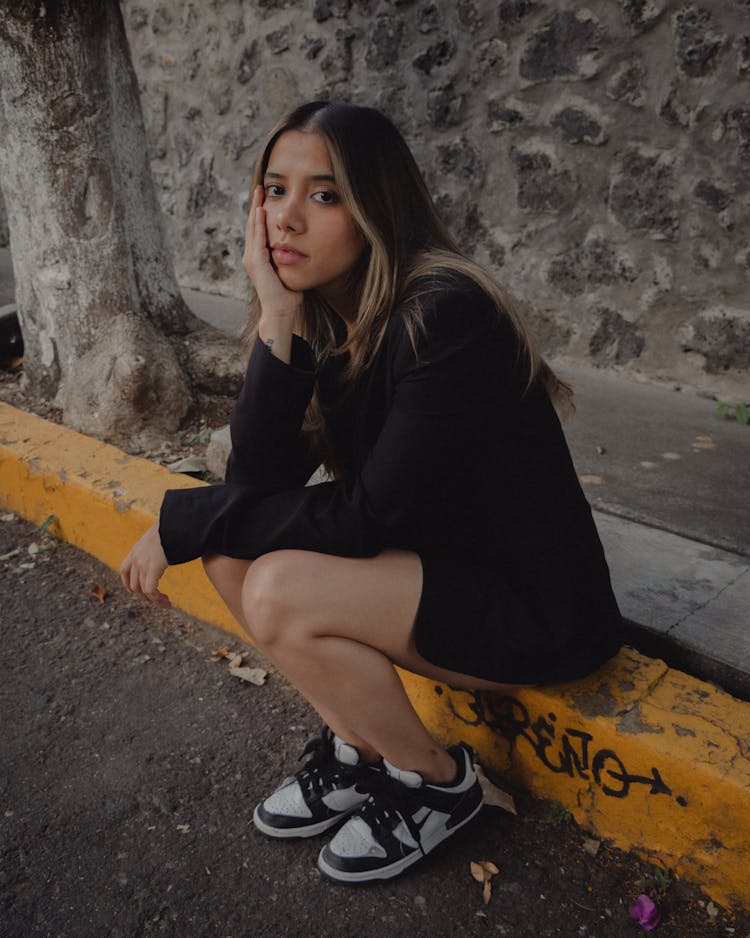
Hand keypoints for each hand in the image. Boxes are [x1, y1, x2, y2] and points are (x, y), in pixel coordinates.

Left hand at [119, 522, 170, 607]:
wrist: (175, 522)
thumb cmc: (173, 527)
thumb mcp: (160, 535)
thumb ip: (158, 543)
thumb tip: (168, 543)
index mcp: (136, 549)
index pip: (124, 570)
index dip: (129, 584)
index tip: (139, 591)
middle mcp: (136, 557)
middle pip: (133, 585)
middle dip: (144, 596)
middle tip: (158, 600)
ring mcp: (142, 563)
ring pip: (142, 590)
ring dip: (153, 600)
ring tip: (165, 603)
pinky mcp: (152, 568)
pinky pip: (150, 590)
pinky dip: (157, 598)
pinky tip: (166, 600)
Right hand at [242, 185, 300, 320]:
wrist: (280, 311)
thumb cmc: (287, 295)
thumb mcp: (288, 270)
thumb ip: (290, 259)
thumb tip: (300, 250)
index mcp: (257, 257)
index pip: (258, 229)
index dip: (260, 213)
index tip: (265, 197)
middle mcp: (251, 256)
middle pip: (252, 224)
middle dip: (256, 205)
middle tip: (260, 187)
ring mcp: (251, 259)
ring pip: (253, 228)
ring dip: (256, 209)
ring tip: (259, 192)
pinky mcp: (257, 263)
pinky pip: (258, 239)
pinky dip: (259, 224)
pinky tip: (262, 211)